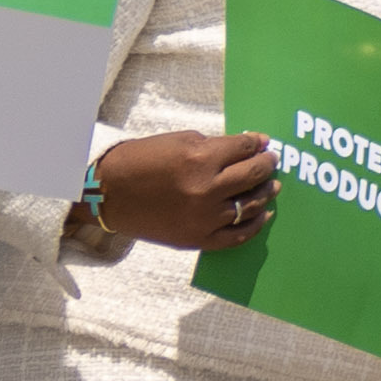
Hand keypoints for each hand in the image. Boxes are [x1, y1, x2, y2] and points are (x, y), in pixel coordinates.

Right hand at [91, 130, 278, 251]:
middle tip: (272, 161)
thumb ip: (215, 145)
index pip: (243, 149)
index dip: (256, 144)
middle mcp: (206, 189)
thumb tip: (247, 147)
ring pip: (250, 205)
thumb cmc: (141, 161)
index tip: (262, 143)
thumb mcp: (179, 141)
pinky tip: (265, 214)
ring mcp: (204, 217)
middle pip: (253, 175)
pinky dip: (255, 225)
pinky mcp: (198, 239)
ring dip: (266, 193)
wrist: (107, 194)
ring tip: (273, 186)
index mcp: (200, 159)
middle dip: (266, 165)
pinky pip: (238, 236)